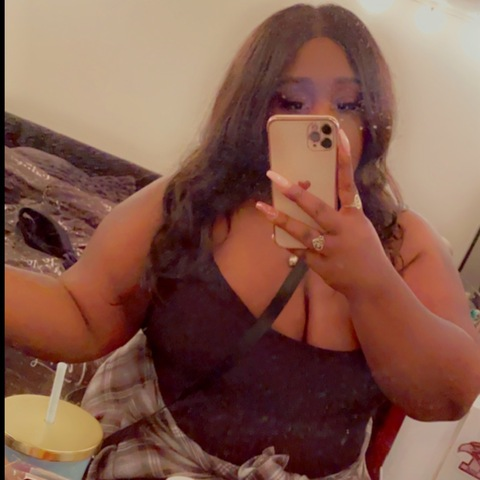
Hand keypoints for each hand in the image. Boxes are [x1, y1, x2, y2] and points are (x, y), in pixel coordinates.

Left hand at [256, 129, 391, 296]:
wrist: (374, 285)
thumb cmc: (365, 251)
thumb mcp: (359, 227)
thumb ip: (338, 213)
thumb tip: (308, 198)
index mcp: (355, 216)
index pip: (348, 184)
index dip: (344, 159)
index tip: (337, 135)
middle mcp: (344, 231)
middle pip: (317, 208)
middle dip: (296, 192)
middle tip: (275, 177)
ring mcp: (332, 249)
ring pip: (302, 232)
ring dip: (281, 220)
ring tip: (262, 207)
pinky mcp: (322, 265)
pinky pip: (299, 251)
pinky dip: (286, 243)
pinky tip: (274, 235)